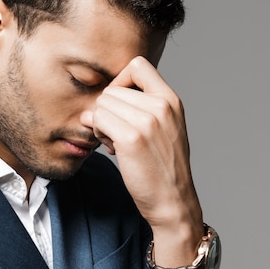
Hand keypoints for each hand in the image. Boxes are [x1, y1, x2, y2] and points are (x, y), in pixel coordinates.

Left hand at [81, 56, 211, 268]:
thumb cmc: (163, 169)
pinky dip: (97, 132)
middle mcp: (162, 107)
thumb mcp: (163, 129)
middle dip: (107, 110)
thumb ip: (140, 109)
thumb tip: (96, 104)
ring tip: (115, 142)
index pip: (137, 66)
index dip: (120, 81)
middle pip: (112, 89)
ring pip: (102, 104)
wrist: (173, 203)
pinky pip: (97, 120)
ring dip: (101, 122)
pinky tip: (111, 148)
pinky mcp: (131, 139)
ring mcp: (147, 121)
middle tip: (115, 133)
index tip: (119, 104)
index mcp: (171, 100)